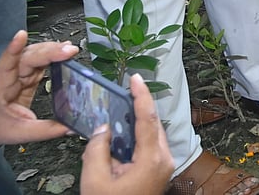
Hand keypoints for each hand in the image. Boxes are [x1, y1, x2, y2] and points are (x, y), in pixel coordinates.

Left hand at [0, 31, 77, 158]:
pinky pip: (40, 62)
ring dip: (52, 50)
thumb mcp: (20, 134)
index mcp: (0, 89)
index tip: (21, 35)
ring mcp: (17, 75)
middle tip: (69, 50)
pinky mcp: (26, 76)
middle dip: (49, 51)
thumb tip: (70, 127)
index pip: (5, 64)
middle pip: (28, 57)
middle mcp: (8, 77)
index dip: (13, 49)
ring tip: (69, 50)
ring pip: (35, 55)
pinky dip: (53, 56)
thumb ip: (46, 130)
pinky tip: (64, 53)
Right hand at [79, 74, 173, 194]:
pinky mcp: (159, 171)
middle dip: (139, 106)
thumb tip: (103, 127)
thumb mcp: (94, 179)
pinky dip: (138, 137)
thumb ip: (97, 148)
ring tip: (121, 109)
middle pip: (153, 124)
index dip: (141, 95)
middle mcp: (164, 159)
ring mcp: (164, 166)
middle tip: (126, 90)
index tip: (136, 78)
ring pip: (153, 135)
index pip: (148, 119)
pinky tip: (122, 135)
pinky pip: (151, 146)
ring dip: (138, 122)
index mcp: (152, 159)